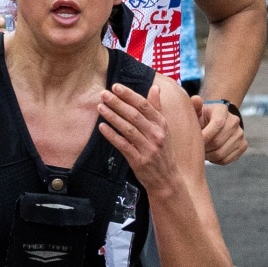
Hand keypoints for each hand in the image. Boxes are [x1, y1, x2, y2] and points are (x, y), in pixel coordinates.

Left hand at [96, 75, 202, 193]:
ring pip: (128, 129)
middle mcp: (156, 135)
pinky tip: (102, 127)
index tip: (116, 86)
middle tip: (104, 94)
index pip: (145, 105)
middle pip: (134, 115)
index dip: (129, 95)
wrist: (167, 179)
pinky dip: (112, 136)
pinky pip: (123, 145)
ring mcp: (148, 148)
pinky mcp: (139, 161)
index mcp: (162, 125)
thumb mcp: (164, 129)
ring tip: (100, 107)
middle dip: (118, 103)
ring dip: (112, 117)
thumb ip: (157, 108)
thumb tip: (155, 87)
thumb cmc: (163, 151)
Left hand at [197, 99, 246, 165]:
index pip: (217, 124)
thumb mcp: (196, 112)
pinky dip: (215, 161)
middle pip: (218, 141)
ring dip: (208, 156)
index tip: (195, 142)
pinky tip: (210, 154)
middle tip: (195, 149)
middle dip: (204, 148)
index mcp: (222, 110)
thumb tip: (196, 99)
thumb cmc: (201, 118)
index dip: (205, 136)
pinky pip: (227, 159)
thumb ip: (194, 107)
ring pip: (221, 153)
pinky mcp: (243, 145)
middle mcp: (234, 121)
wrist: (214, 123)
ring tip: (201, 152)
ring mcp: (240, 134)